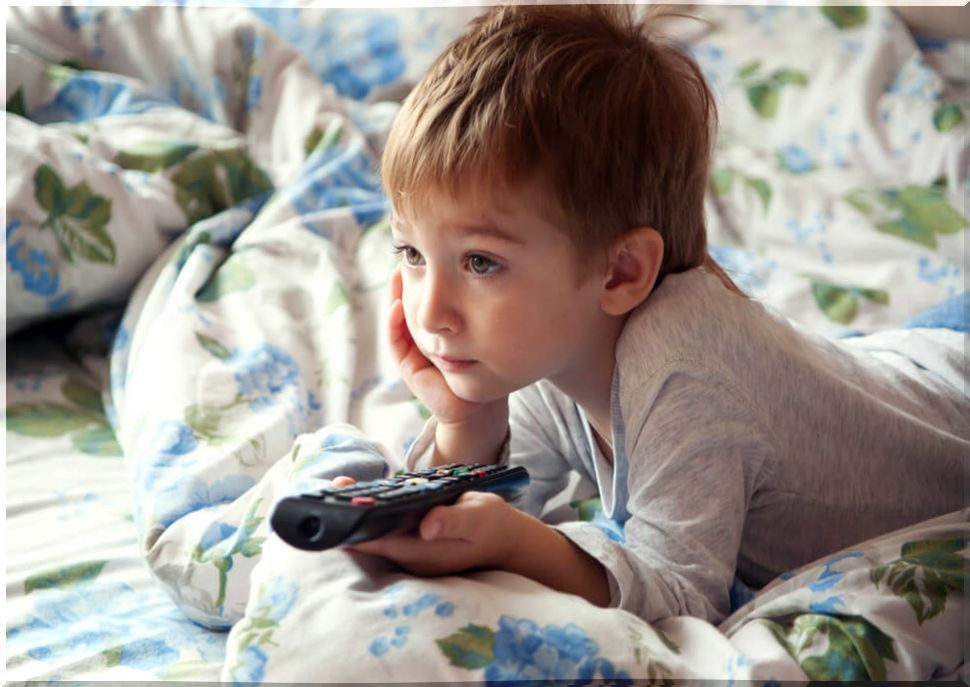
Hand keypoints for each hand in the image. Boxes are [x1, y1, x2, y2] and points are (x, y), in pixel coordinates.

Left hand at [343, 488, 524, 576]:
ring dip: (358, 513)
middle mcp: (410, 556)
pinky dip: (373, 513)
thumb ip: (452, 521)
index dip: (355, 528)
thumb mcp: (477, 517)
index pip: (378, 543)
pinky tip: (361, 495)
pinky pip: (385, 530)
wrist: (506, 540)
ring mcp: (410, 552)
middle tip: (334, 487)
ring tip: (340, 486)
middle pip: (370, 539)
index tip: (337, 509)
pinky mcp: (412, 543)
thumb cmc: (492, 524)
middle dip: (350, 516)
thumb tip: (427, 525)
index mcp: (422, 553)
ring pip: (375, 535)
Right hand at [389, 267, 499, 425]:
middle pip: (409, 304)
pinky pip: (397, 344)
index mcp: (439, 330)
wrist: (484, 409)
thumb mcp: (485, 330)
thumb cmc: (490, 367)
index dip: (424, 275)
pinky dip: (394, 324)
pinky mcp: (410, 371)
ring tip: (397, 274)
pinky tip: (398, 305)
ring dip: (395, 297)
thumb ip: (477, 309)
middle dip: (407, 280)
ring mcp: (414, 355)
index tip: (426, 253)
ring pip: (399, 320)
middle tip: (407, 256)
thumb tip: (486, 268)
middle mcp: (423, 340)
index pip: (427, 297)